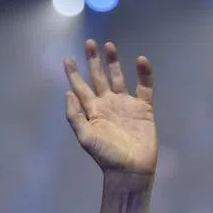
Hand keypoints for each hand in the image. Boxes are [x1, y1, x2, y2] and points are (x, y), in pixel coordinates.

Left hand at [64, 40, 156, 184]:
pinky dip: (144, 73)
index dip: (74, 74)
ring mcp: (126, 105)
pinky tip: (141, 60)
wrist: (130, 169)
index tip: (67, 58)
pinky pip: (145, 86)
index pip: (81, 88)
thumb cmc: (106, 155)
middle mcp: (108, 104)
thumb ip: (74, 115)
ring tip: (109, 45)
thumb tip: (67, 92)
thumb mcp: (85, 136)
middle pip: (99, 78)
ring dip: (114, 62)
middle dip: (94, 61)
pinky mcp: (143, 108)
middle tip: (89, 43)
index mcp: (92, 111)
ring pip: (119, 77)